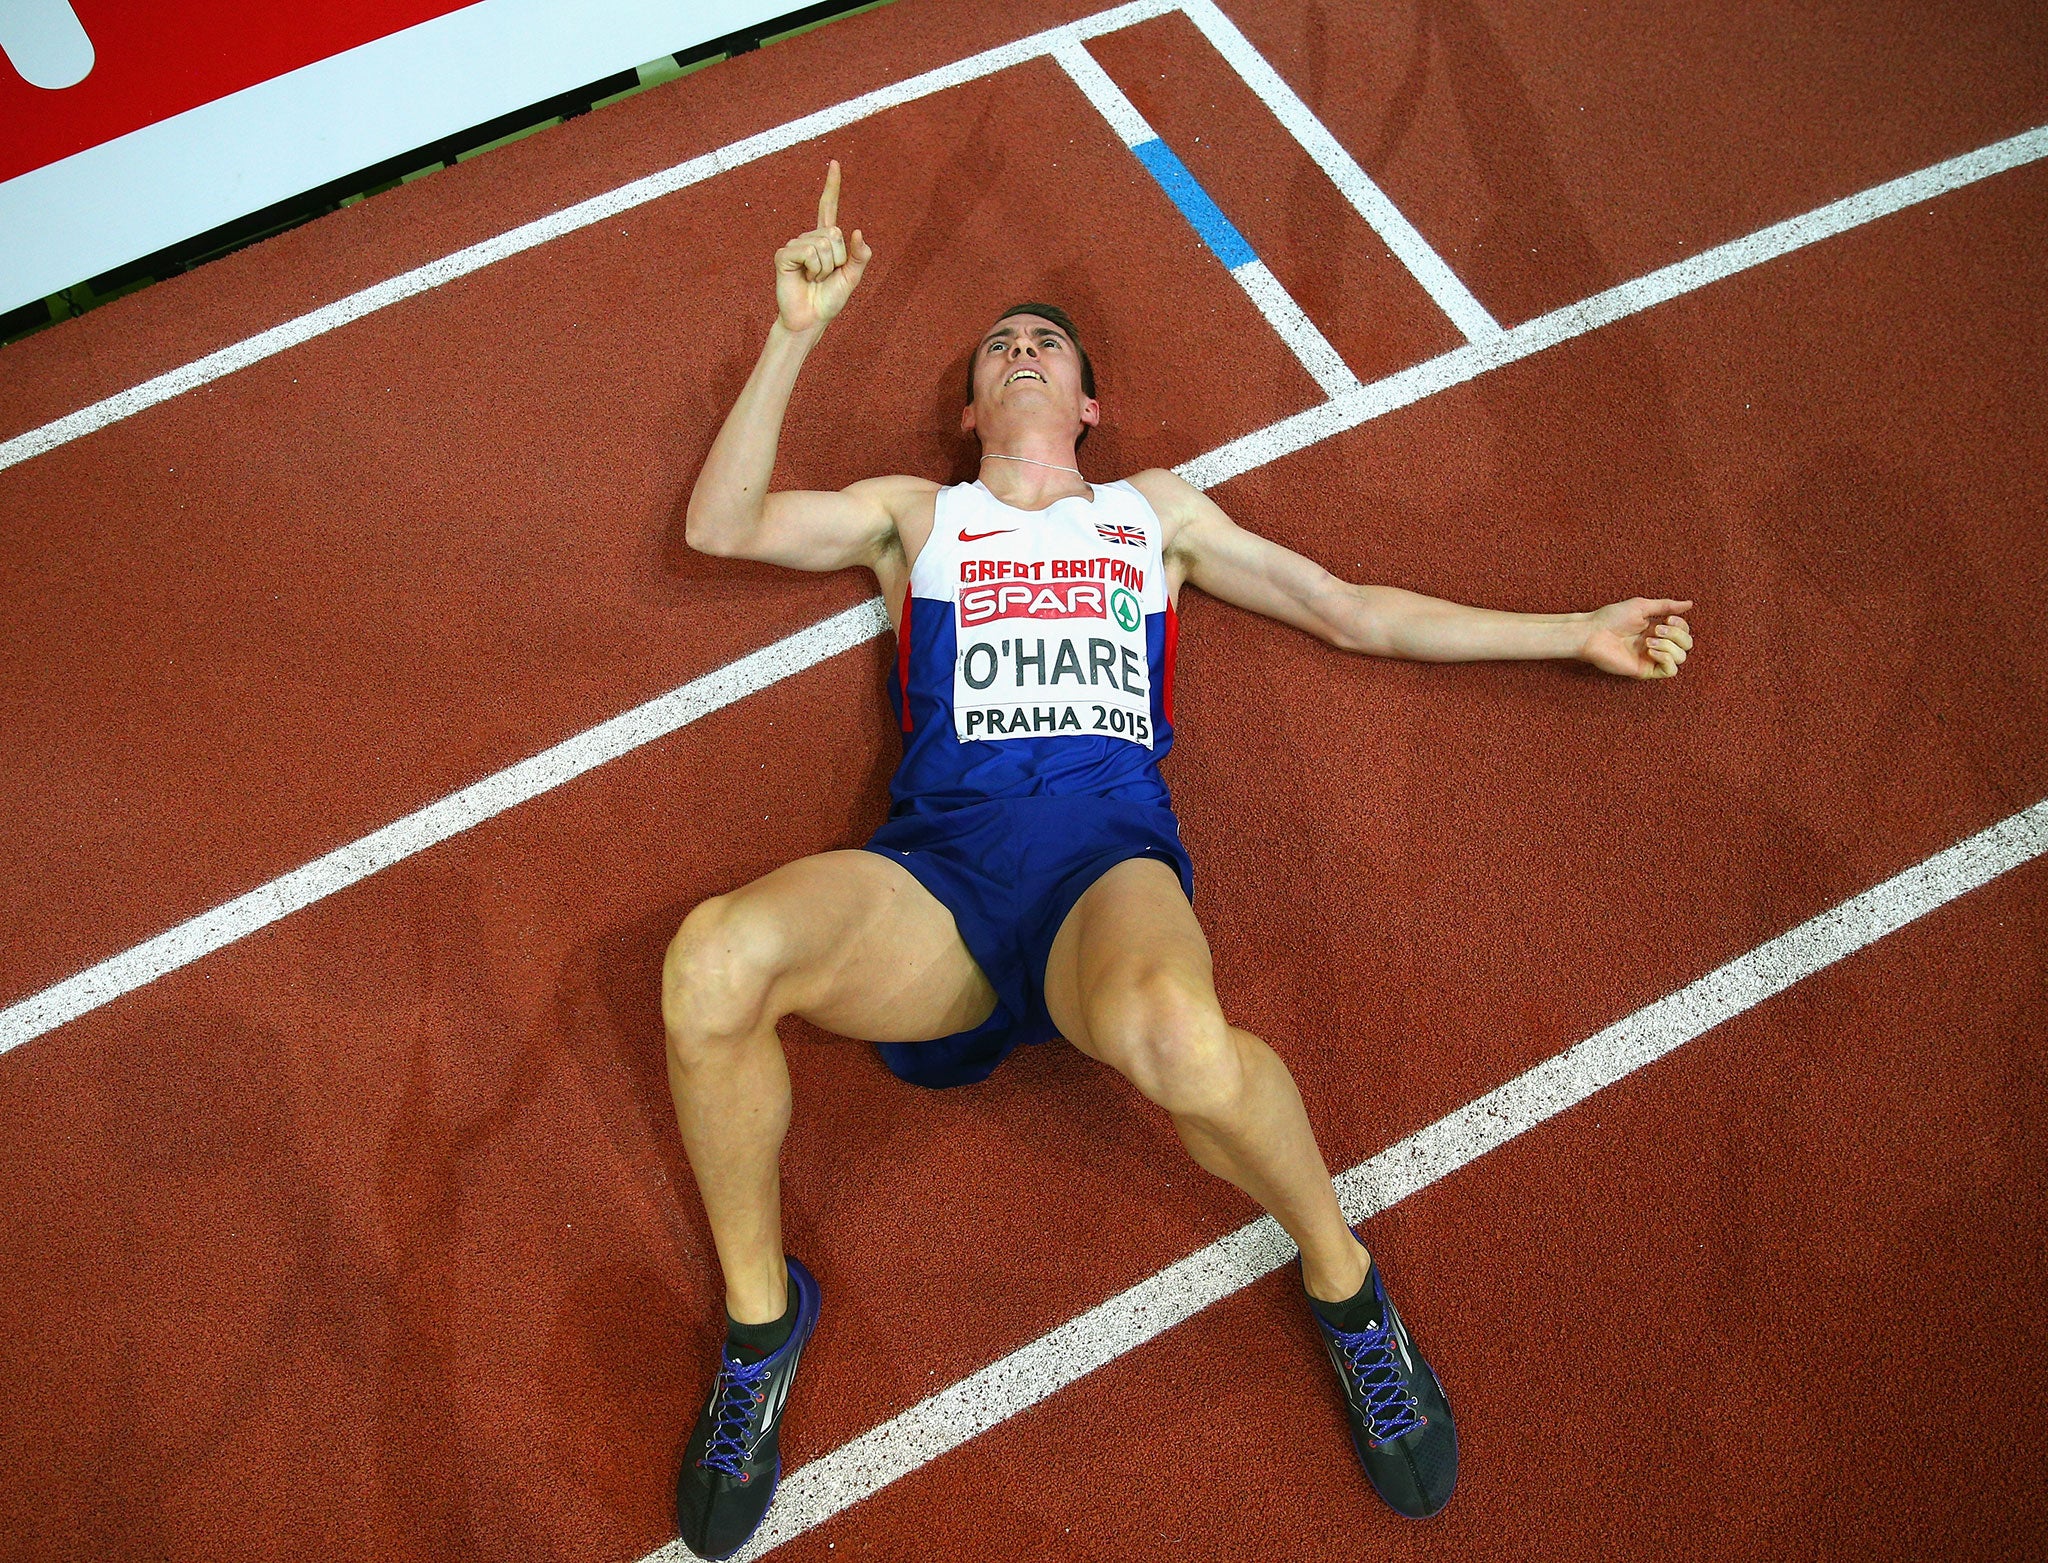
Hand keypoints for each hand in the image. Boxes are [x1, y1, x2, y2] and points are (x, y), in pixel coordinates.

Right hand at [774, 160, 871, 334]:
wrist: (811, 319)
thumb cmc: (828, 300)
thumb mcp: (851, 278)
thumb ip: (859, 257)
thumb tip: (857, 232)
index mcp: (826, 240)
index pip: (828, 207)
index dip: (832, 186)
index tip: (834, 163)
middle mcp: (809, 238)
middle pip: (834, 233)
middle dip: (838, 259)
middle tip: (825, 275)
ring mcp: (795, 245)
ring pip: (823, 244)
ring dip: (825, 267)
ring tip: (814, 279)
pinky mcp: (784, 255)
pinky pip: (808, 252)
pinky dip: (813, 268)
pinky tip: (804, 277)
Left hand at [1580, 598, 1694, 679]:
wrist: (1593, 633)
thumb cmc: (1612, 617)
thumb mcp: (1642, 606)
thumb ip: (1666, 606)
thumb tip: (1690, 604)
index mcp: (1657, 629)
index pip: (1684, 631)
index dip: (1681, 625)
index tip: (1668, 619)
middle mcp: (1657, 644)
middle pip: (1687, 644)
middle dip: (1676, 635)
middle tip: (1656, 630)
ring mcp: (1652, 658)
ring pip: (1681, 657)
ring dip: (1669, 646)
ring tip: (1648, 642)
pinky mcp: (1645, 670)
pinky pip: (1670, 671)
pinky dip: (1666, 659)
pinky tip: (1651, 652)